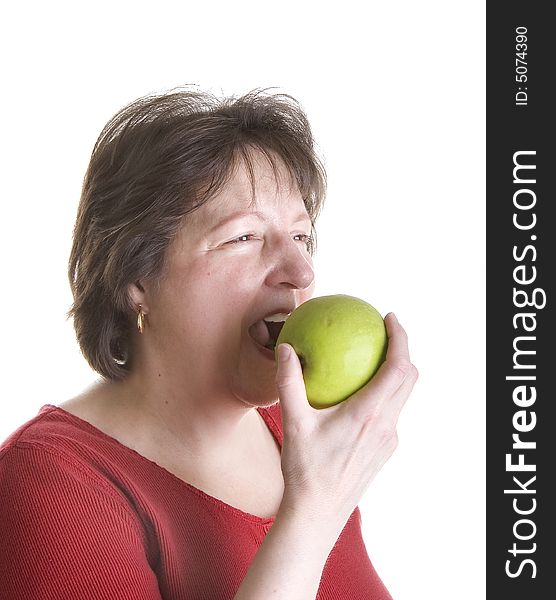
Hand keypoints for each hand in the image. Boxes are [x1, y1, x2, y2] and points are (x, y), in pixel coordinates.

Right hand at [275, 312, 417, 529]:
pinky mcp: (384, 449)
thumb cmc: (305, 469)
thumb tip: (285, 349)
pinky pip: (392, 412)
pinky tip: (360, 392)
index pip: (399, 367)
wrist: (318, 513)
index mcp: (369, 414)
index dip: (401, 338)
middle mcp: (386, 425)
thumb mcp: (294, 422)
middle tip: (386, 330)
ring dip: (396, 372)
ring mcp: (389, 439)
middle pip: (409, 379)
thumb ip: (289, 382)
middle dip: (404, 350)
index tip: (390, 318)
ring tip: (374, 355)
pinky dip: (385, 392)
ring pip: (403, 396)